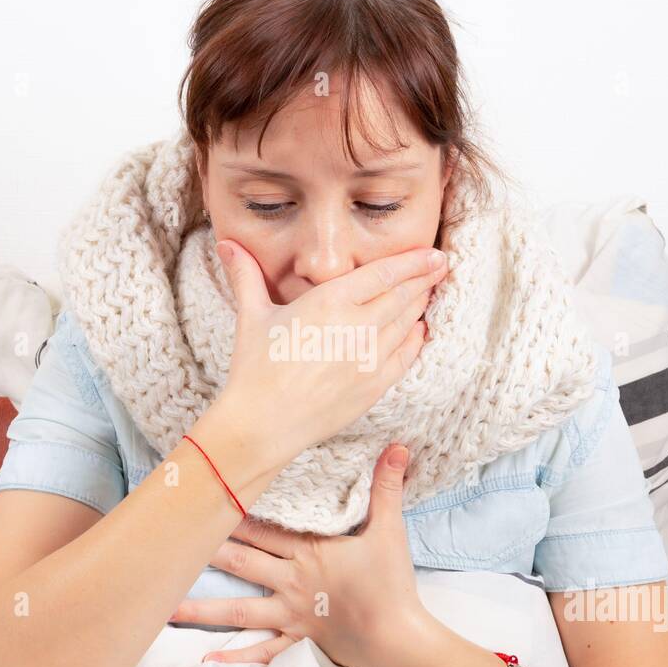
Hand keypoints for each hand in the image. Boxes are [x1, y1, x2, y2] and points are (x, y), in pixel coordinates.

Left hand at [168, 444, 432, 666]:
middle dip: (206, 553)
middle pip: (241, 564)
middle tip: (168, 545)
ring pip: (239, 610)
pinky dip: (237, 654)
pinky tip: (209, 656)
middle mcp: (292, 581)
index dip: (231, 516)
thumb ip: (387, 488)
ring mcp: (291, 613)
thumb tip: (398, 447)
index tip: (202, 501)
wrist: (398, 640)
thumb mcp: (390, 531)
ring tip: (166, 608)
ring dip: (202, 610)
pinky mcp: (298, 637)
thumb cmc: (392, 585)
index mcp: (309, 552)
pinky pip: (263, 648)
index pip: (263, 530)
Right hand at [213, 238, 447, 466]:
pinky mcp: (374, 385)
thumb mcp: (251, 315)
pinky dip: (416, 339)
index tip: (432, 254)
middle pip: (403, 295)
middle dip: (424, 279)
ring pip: (408, 323)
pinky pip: (406, 356)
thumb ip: (245, 275)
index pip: (383, 274)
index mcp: (330, 302)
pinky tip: (419, 330)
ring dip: (421, 305)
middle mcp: (357, 327)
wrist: (263, 423)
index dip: (412, 262)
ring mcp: (370, 358)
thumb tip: (226, 243)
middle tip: (441, 266)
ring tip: (429, 291)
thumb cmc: (255, 368)